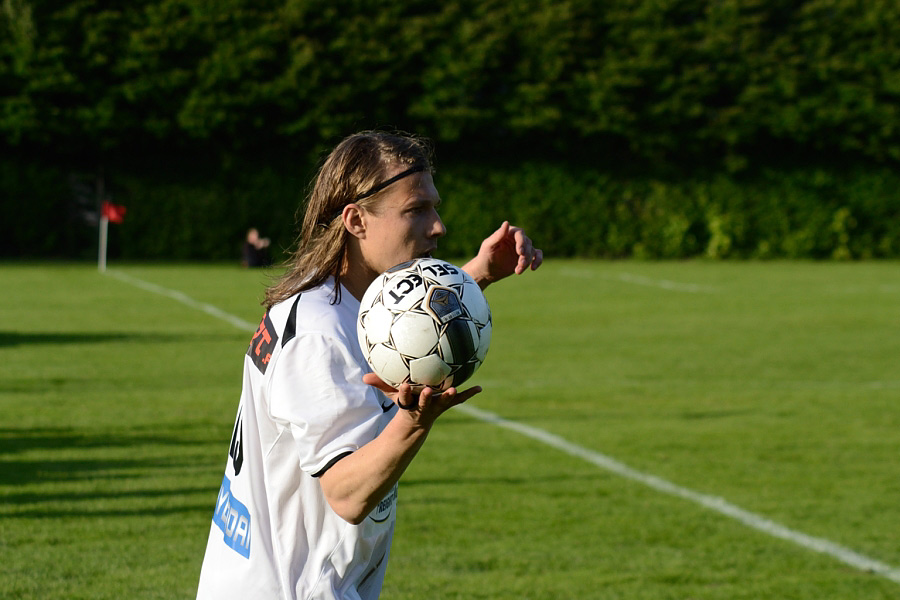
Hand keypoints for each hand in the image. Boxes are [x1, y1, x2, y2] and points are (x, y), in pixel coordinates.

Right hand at [363, 373, 481, 426]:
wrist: (418, 422)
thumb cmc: (405, 402)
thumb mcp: (391, 395)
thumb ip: (380, 384)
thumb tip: (363, 378)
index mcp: (409, 404)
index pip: (404, 398)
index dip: (404, 393)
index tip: (404, 386)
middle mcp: (423, 406)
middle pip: (424, 402)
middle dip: (426, 397)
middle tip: (428, 390)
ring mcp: (436, 407)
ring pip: (442, 402)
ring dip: (448, 397)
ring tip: (453, 390)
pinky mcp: (446, 405)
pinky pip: (458, 400)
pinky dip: (468, 394)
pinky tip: (479, 388)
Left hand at [463, 221, 542, 288]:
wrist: (486, 271)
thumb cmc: (485, 257)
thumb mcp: (489, 246)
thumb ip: (497, 235)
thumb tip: (506, 223)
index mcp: (508, 232)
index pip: (520, 233)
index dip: (522, 242)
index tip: (520, 252)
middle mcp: (517, 239)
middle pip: (527, 243)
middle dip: (525, 254)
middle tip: (520, 264)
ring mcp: (522, 248)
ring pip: (531, 251)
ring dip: (527, 261)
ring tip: (518, 271)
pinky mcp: (525, 257)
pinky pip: (537, 256)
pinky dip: (538, 260)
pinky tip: (533, 268)